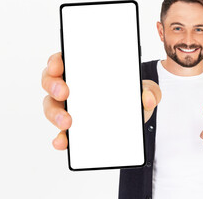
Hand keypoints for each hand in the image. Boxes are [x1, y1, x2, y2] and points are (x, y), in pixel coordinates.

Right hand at [42, 52, 160, 149]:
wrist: (137, 118)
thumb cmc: (134, 97)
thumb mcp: (146, 91)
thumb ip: (151, 91)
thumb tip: (147, 98)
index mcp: (86, 71)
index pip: (63, 60)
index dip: (56, 61)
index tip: (58, 66)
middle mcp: (73, 87)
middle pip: (51, 82)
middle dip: (54, 86)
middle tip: (65, 93)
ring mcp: (70, 108)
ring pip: (52, 107)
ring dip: (55, 114)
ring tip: (67, 123)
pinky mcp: (73, 130)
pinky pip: (61, 133)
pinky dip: (60, 138)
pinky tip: (63, 142)